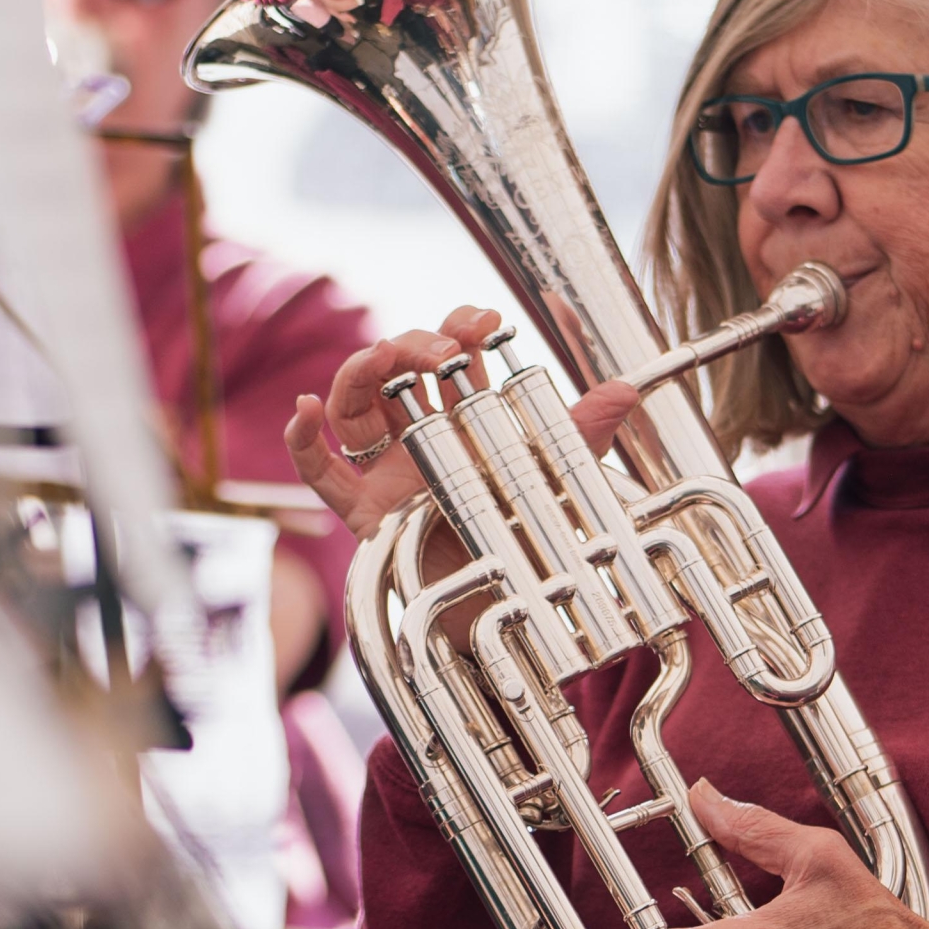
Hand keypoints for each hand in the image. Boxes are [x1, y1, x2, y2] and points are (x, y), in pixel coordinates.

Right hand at [284, 309, 642, 540]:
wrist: (511, 609)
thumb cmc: (531, 540)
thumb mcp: (563, 479)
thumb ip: (584, 433)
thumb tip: (625, 390)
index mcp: (463, 421)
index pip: (450, 358)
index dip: (458, 329)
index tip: (484, 319)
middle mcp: (420, 439)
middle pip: (396, 373)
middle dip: (414, 346)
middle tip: (442, 348)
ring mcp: (387, 472)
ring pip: (353, 407)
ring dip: (358, 370)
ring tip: (380, 356)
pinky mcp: (366, 511)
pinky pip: (319, 472)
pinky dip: (302, 439)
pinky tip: (304, 409)